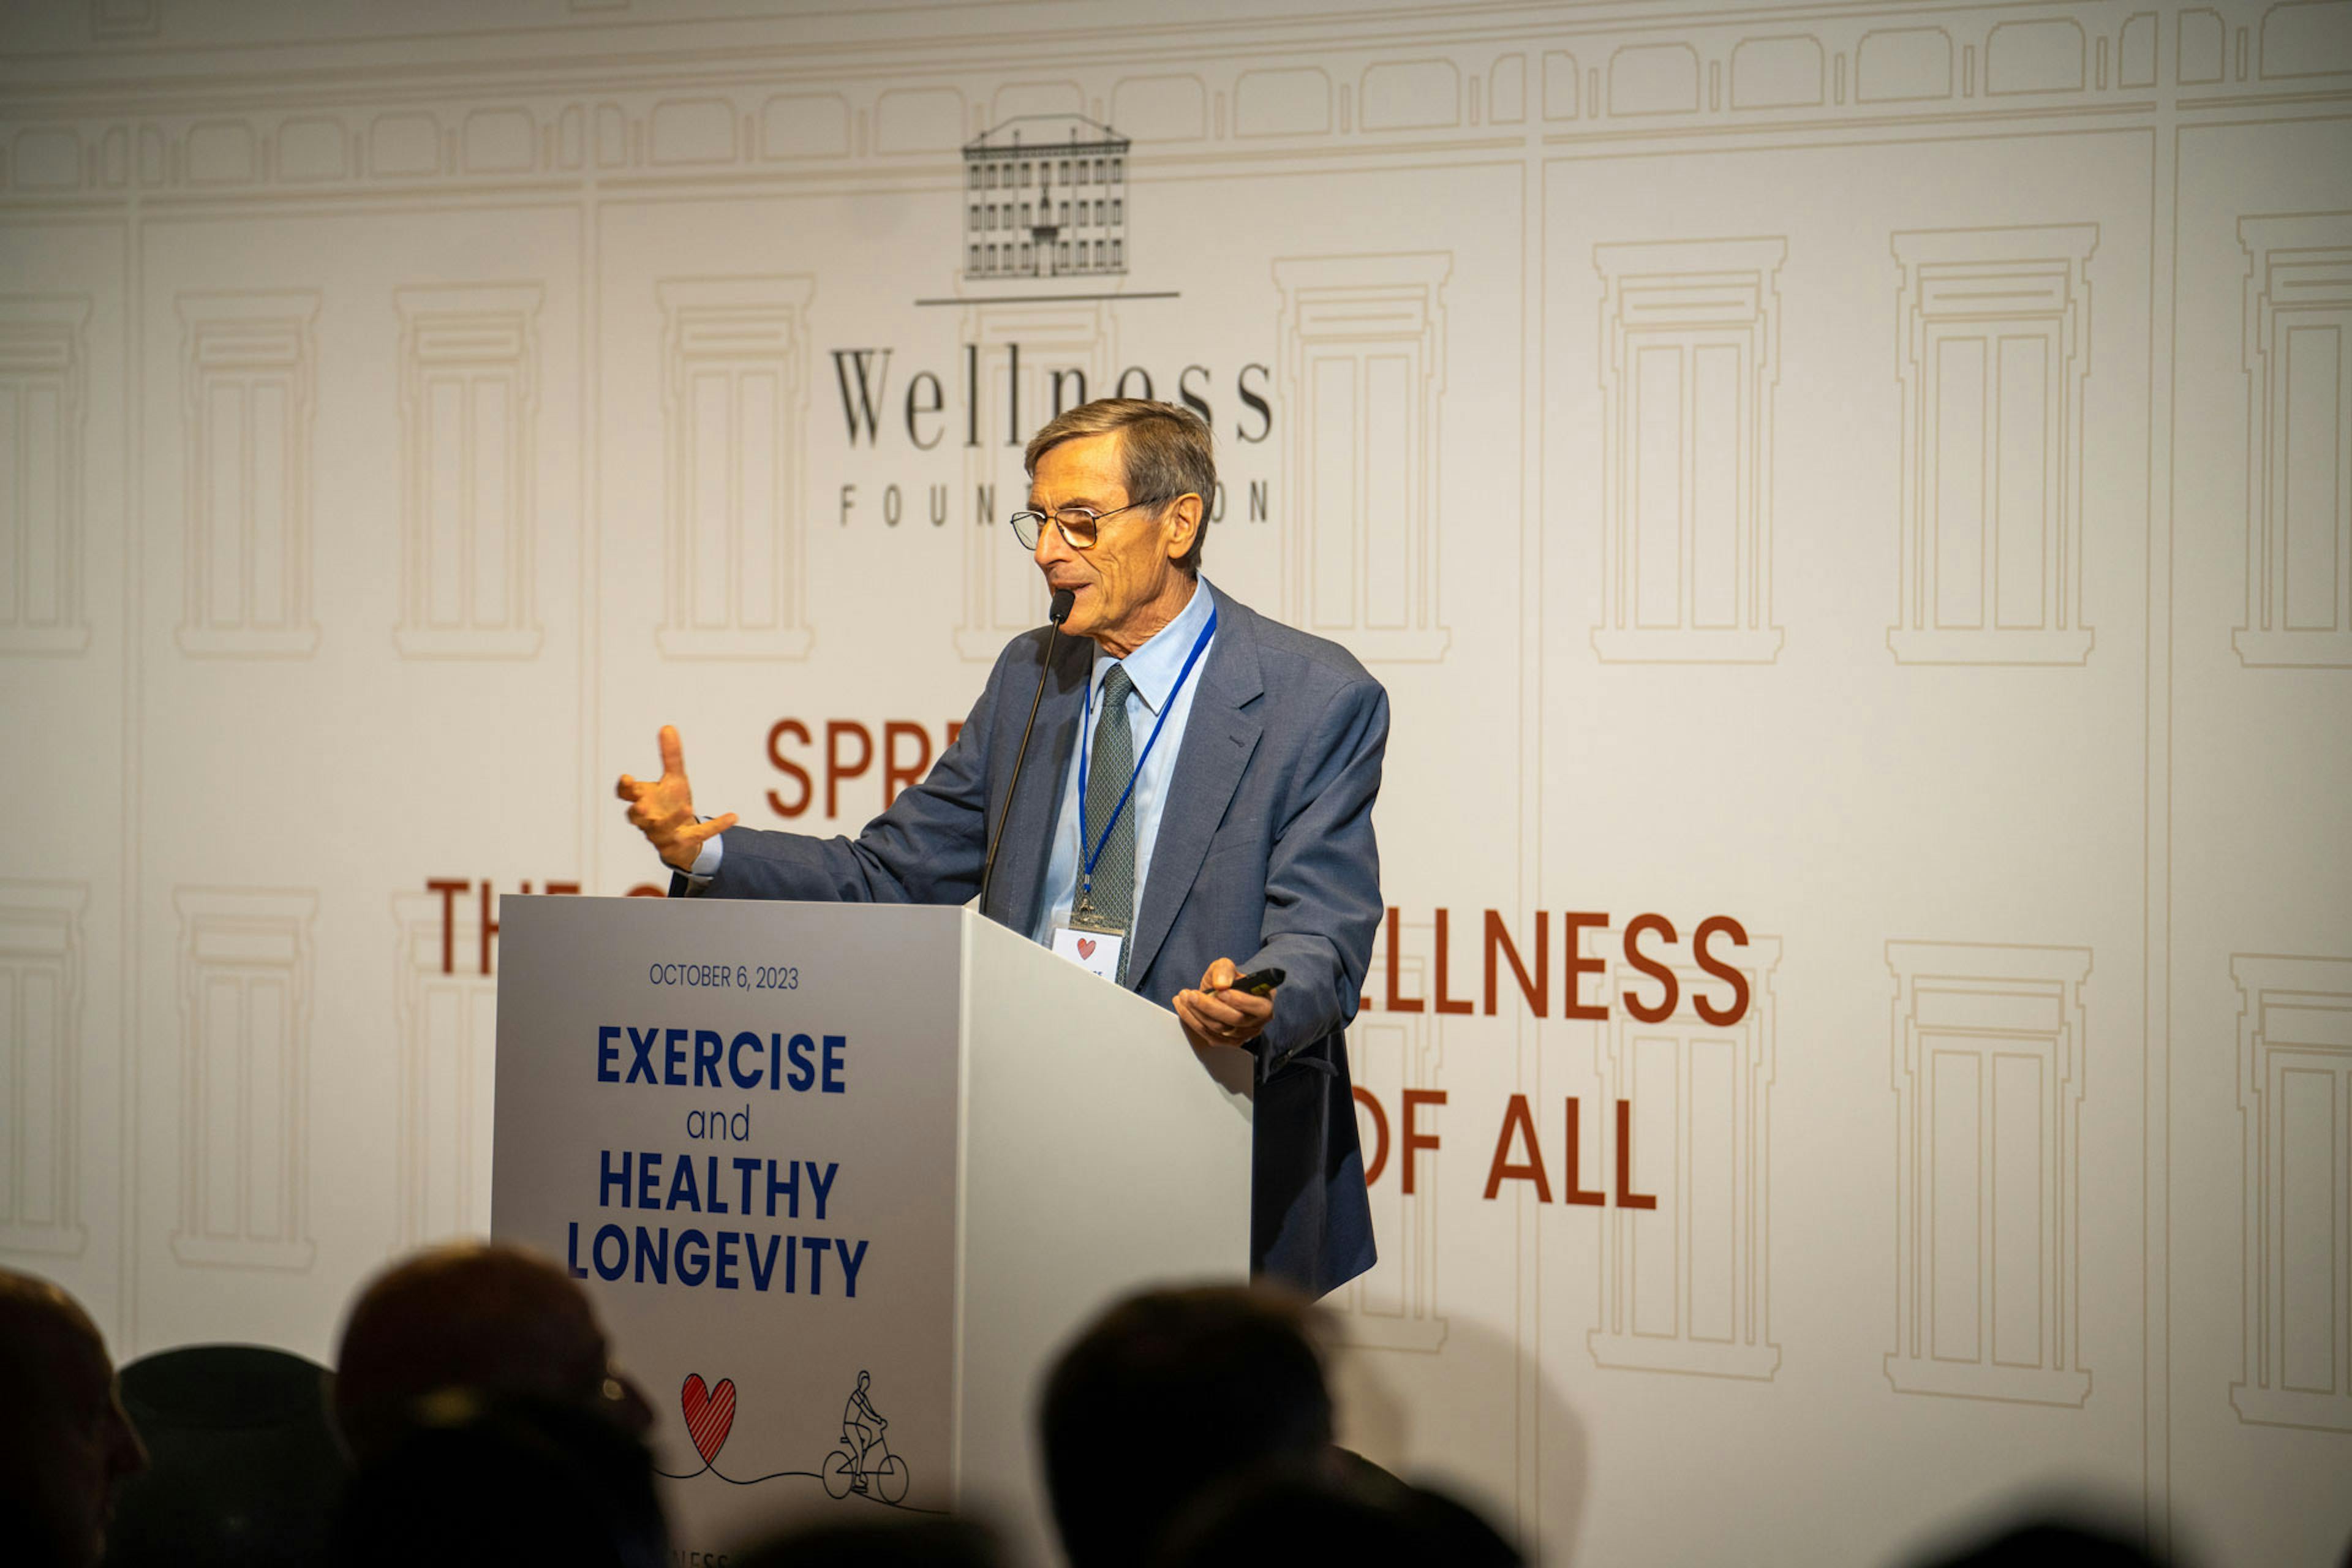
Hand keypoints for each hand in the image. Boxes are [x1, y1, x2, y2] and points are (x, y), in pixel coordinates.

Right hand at [616, 725, 737, 871]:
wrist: (681, 835)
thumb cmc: (670, 803)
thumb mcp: (675, 778)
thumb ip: (671, 756)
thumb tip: (668, 727)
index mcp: (643, 800)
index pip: (626, 794)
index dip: (626, 788)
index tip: (629, 779)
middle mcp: (648, 818)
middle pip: (637, 816)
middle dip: (639, 810)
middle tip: (643, 805)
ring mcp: (662, 833)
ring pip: (662, 829)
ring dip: (673, 819)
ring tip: (686, 808)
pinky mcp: (682, 844)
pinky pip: (699, 836)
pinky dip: (716, 826)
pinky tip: (733, 816)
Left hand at [1173, 957, 1274, 1051]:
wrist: (1221, 993)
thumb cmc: (1228, 980)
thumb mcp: (1226, 967)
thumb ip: (1224, 970)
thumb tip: (1221, 984)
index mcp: (1265, 1000)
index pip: (1259, 1007)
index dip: (1240, 1001)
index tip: (1220, 991)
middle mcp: (1257, 1021)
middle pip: (1236, 1020)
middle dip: (1210, 1006)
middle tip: (1192, 994)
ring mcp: (1244, 1034)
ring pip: (1220, 1029)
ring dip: (1197, 1013)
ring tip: (1184, 997)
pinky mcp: (1228, 1041)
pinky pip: (1210, 1036)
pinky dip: (1193, 1021)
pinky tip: (1183, 1007)